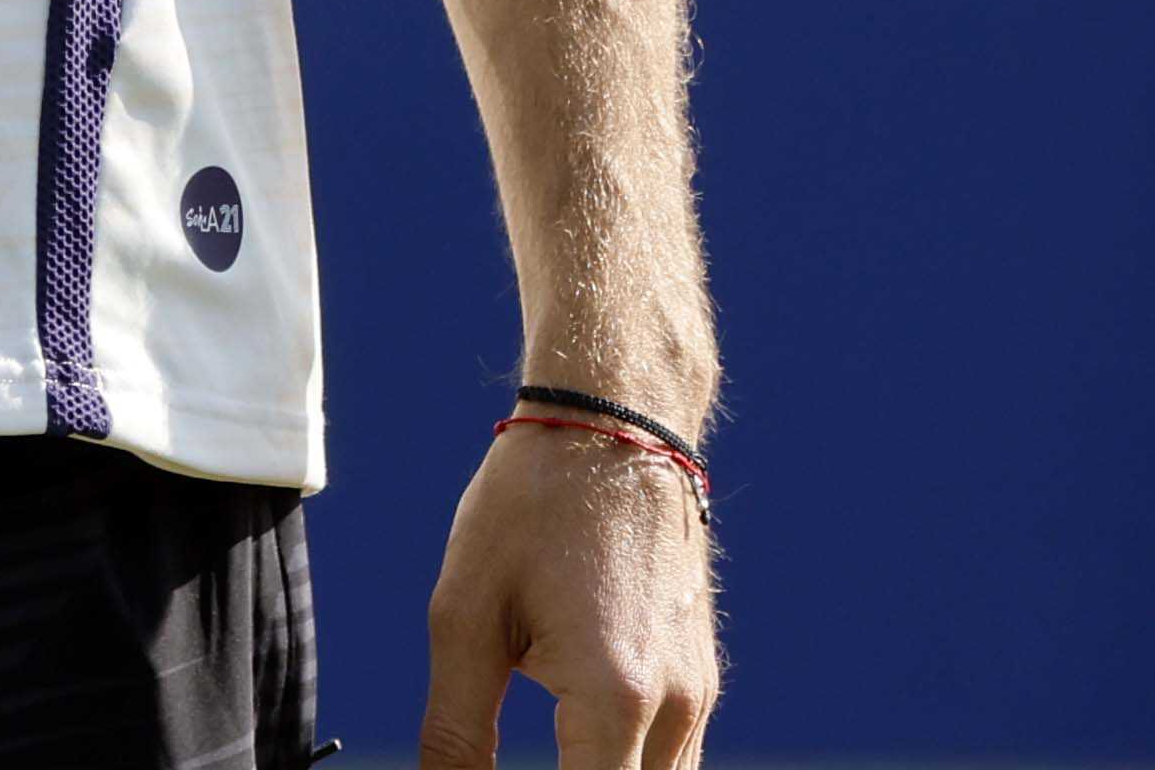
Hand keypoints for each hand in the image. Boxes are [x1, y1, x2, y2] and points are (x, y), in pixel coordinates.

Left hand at [419, 422, 715, 768]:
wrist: (615, 418)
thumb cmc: (531, 505)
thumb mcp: (466, 614)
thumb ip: (455, 731)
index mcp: (614, 698)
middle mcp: (674, 708)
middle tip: (510, 769)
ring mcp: (698, 694)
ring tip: (550, 761)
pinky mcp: (699, 677)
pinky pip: (673, 762)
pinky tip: (580, 763)